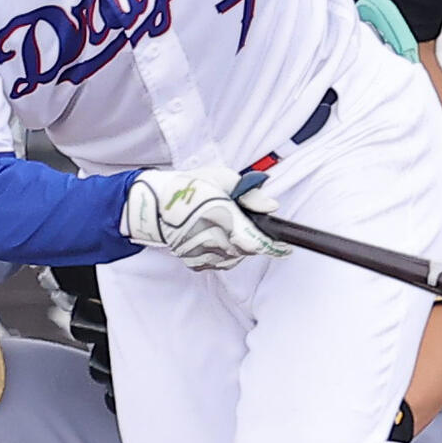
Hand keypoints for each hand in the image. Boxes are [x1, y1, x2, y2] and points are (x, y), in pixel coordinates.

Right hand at [122, 166, 290, 271]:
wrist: (155, 204)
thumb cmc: (190, 186)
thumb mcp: (222, 178)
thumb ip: (249, 193)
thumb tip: (272, 206)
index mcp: (220, 215)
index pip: (255, 241)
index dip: (274, 247)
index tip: (286, 248)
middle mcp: (211, 239)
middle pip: (247, 250)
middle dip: (252, 239)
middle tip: (242, 223)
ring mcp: (202, 254)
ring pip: (235, 258)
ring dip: (238, 246)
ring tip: (224, 226)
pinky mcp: (195, 263)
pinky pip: (220, 262)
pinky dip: (223, 252)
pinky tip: (214, 236)